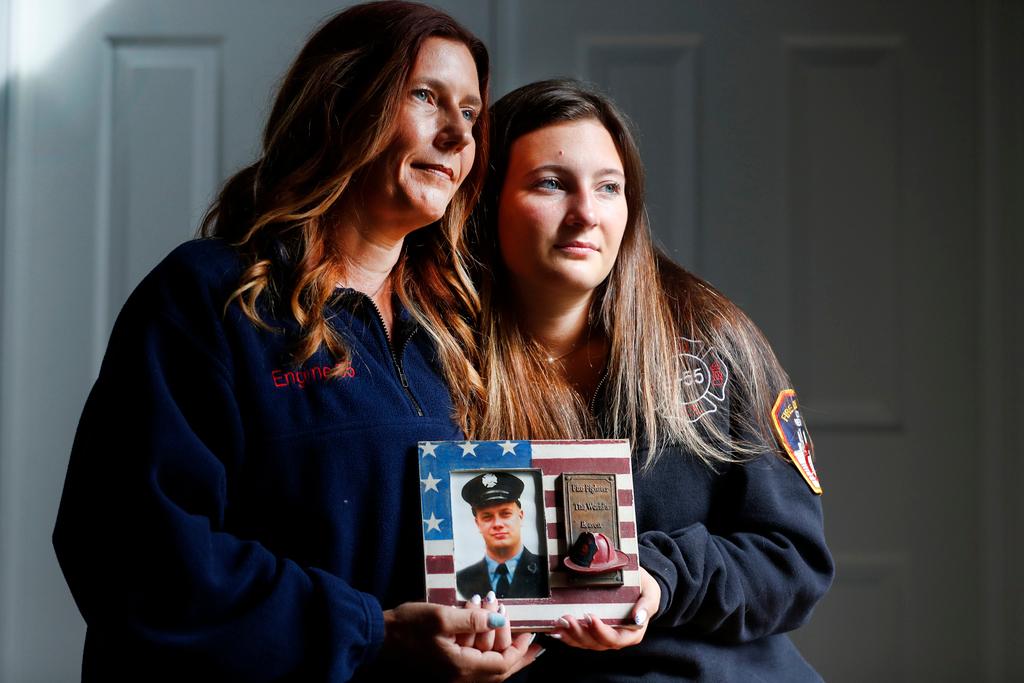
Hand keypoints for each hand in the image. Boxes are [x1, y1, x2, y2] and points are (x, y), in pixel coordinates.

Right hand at [382, 601, 540, 681]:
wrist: (380, 636)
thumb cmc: (408, 625)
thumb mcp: (441, 617)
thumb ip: (473, 620)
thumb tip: (500, 621)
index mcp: (461, 667)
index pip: (502, 664)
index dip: (520, 649)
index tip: (532, 633)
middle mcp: (459, 677)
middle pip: (499, 671)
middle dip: (517, 652)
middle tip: (531, 636)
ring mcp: (452, 674)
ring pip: (488, 666)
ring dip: (499, 644)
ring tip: (504, 619)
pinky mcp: (447, 667)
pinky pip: (476, 661)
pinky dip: (486, 647)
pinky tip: (487, 629)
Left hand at [552, 567, 660, 650]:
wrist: (637, 583)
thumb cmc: (643, 589)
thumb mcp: (651, 593)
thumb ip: (647, 605)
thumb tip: (639, 618)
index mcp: (632, 633)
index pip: (614, 639)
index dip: (600, 631)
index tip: (590, 617)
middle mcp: (616, 637)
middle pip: (595, 643)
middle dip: (579, 633)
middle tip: (567, 618)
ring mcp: (601, 635)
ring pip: (584, 642)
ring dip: (569, 635)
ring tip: (558, 623)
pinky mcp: (590, 630)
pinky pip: (577, 637)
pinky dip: (565, 634)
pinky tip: (555, 628)